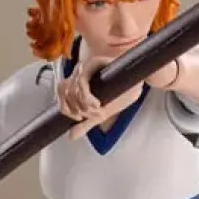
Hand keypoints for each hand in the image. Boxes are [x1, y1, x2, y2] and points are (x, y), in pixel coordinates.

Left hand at [56, 55, 178, 140]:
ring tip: (98, 110)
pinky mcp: (94, 62)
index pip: (60, 93)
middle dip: (78, 110)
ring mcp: (86, 66)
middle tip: (94, 114)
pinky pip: (81, 81)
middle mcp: (79, 73)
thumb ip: (85, 123)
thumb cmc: (120, 93)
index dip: (66, 109)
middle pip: (65, 92)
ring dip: (84, 105)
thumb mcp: (100, 113)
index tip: (79, 117)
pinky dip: (87, 97)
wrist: (137, 83)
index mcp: (76, 82)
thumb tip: (71, 136)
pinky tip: (97, 103)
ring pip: (72, 89)